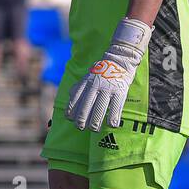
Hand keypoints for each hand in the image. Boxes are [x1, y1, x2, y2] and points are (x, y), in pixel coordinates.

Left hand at [65, 17, 151, 131]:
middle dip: (82, 119)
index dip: (71, 110)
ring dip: (96, 121)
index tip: (69, 119)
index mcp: (86, 82)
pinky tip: (112, 125)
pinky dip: (113, 117)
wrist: (120, 59)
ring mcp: (108, 88)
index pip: (75, 98)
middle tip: (80, 128)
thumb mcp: (87, 76)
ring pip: (100, 108)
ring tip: (93, 129)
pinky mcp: (120, 91)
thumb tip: (69, 99)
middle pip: (86, 105)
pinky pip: (116, 107)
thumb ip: (78, 87)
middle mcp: (95, 86)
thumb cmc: (102, 71)